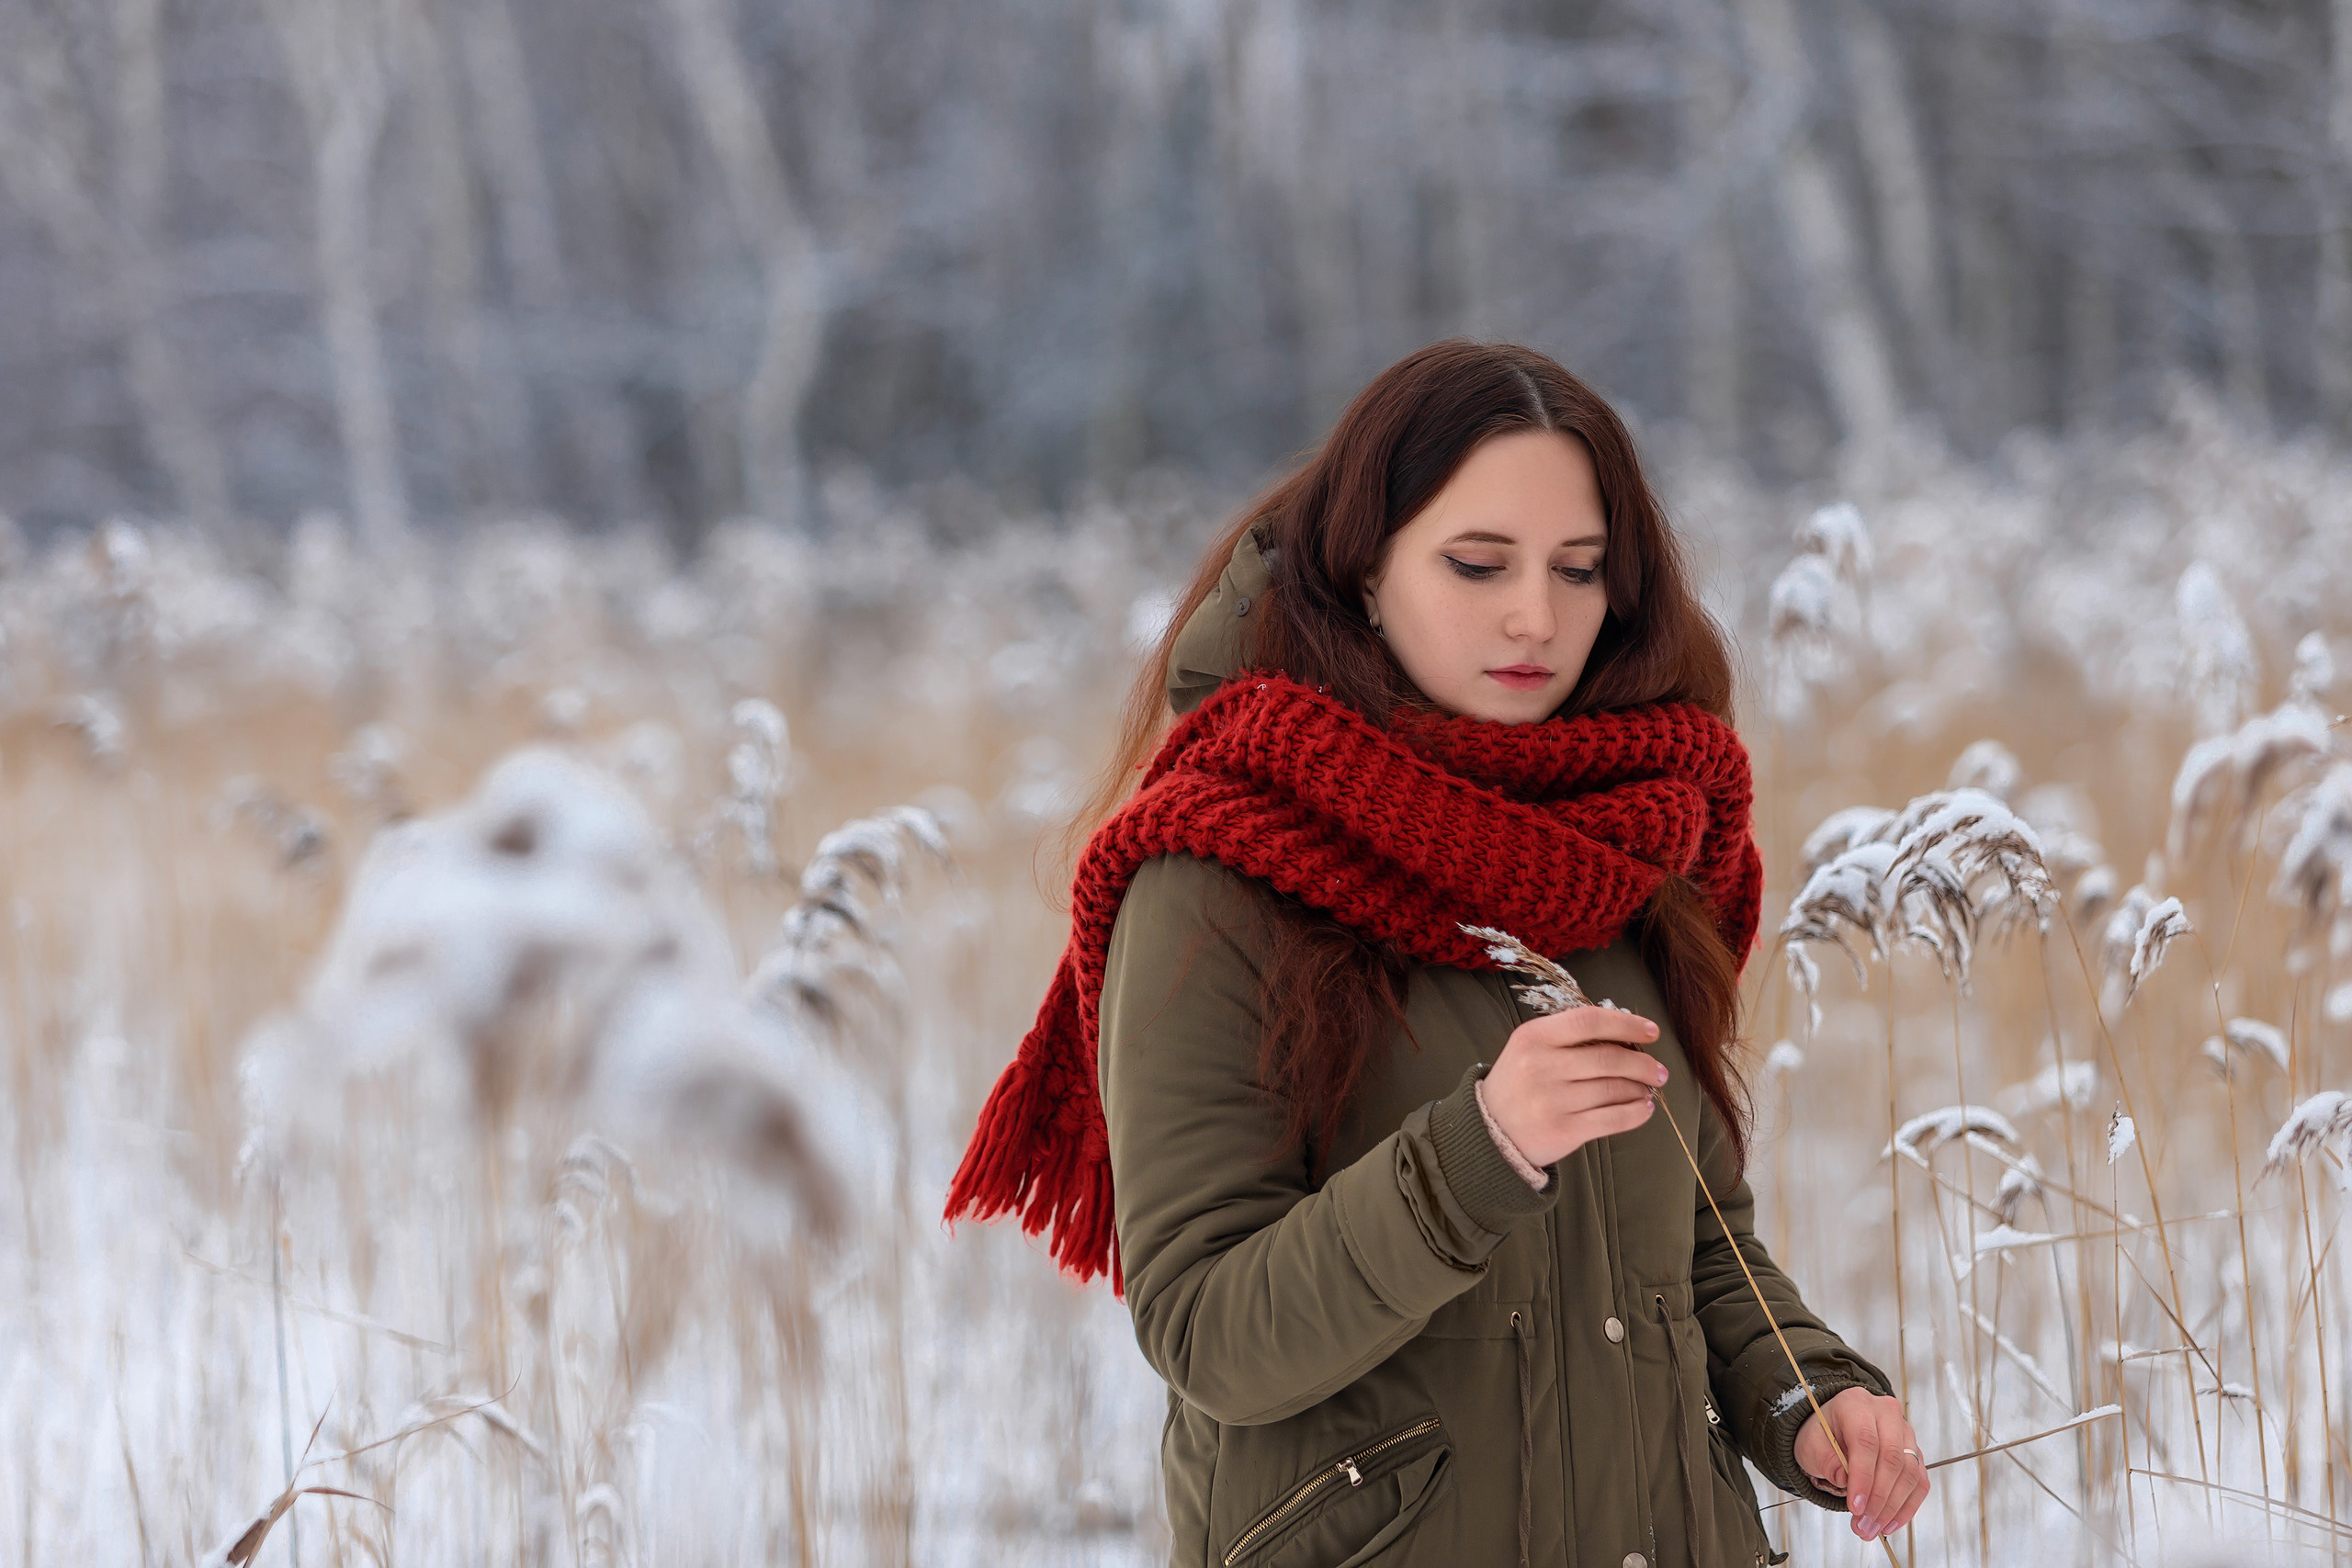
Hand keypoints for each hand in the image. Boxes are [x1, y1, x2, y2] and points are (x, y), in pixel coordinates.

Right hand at [1481, 1004, 1666, 1167]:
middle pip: (1607, 1058)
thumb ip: (1568, 1037)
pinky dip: (1635, 1113)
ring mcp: (1552, 1099)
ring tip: (1648, 1090)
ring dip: (1640, 1089)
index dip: (1626, 1023)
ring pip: (1613, 1089)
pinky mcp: (1564, 1129)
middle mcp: (1541, 1066)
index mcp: (1534, 1037)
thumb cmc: (1519, 1083)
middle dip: (1643, 1064)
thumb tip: (1626, 1035)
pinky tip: (1644, 1109)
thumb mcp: (1530, 1049)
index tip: (1651, 1031)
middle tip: (1659, 1071)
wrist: (1490, 1131)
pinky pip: (1612, 1119)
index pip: (1588, 1020)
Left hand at [1793, 1385, 1927, 1541]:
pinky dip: (1906, 1507)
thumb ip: (1825, 1461)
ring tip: (1872, 1529)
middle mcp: (1886, 1413)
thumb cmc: (1822, 1433)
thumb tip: (1845, 1481)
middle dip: (1878, 1499)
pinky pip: (1919, 1482)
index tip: (1855, 1507)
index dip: (1863, 1477)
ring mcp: (1905, 1432)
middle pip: (1892, 1458)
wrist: (1835, 1426)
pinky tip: (1889, 1524)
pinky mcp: (1915, 1452)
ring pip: (1909, 1473)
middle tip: (1863, 1526)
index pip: (1866, 1440)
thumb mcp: (1811, 1444)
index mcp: (1856, 1404)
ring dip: (1892, 1507)